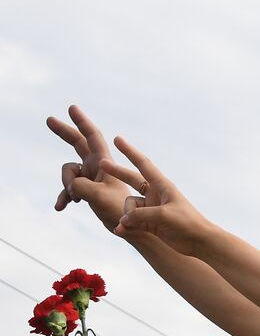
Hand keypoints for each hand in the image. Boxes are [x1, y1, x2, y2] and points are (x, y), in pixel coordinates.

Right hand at [47, 106, 141, 234]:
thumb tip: (69, 185)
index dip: (82, 122)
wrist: (134, 228)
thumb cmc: (123, 211)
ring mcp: (93, 178)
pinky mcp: (89, 191)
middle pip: (79, 144)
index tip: (72, 108)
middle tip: (49, 119)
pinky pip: (70, 189)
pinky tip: (60, 207)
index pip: (93, 137)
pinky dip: (65, 197)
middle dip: (64, 133)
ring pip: (69, 173)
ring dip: (66, 186)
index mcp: (106, 163)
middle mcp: (99, 167)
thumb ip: (81, 187)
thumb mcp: (101, 197)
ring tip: (77, 199)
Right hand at [97, 138, 213, 257]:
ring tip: (128, 226)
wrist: (199, 242)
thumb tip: (122, 220)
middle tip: (100, 163)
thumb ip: (139, 215)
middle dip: (117, 173)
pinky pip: (130, 220)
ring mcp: (151, 208)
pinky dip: (125, 225)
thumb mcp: (163, 216)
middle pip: (131, 179)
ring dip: (126, 216)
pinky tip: (120, 232)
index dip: (130, 152)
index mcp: (162, 185)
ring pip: (129, 206)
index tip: (117, 139)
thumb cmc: (187, 224)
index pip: (143, 164)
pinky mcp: (148, 222)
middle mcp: (155, 194)